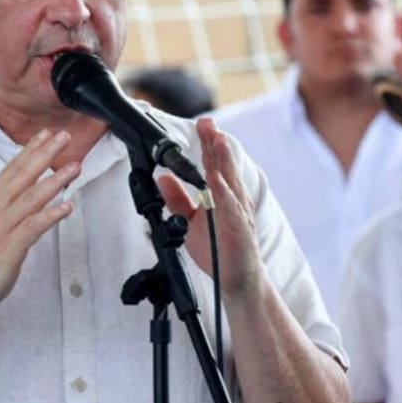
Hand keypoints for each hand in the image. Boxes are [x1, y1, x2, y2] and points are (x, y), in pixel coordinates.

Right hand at [0, 129, 79, 314]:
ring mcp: (2, 227)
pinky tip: (67, 207)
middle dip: (44, 154)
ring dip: (54, 180)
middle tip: (63, 137)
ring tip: (74, 167)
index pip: (12, 169)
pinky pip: (33, 227)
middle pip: (22, 176)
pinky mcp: (10, 247)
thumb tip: (26, 194)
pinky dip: (50, 215)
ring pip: (31, 198)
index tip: (45, 134)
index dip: (30, 150)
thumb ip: (7, 207)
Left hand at [158, 118, 263, 300]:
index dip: (209, 144)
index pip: (215, 165)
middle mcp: (233, 200)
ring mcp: (237, 213)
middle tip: (208, 122)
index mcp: (223, 196)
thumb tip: (163, 178)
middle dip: (216, 143)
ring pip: (229, 181)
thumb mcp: (190, 221)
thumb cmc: (218, 250)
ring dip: (223, 160)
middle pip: (223, 167)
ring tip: (217, 140)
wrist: (237, 280)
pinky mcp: (238, 229)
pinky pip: (230, 209)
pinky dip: (224, 194)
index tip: (203, 124)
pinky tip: (217, 181)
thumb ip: (178, 199)